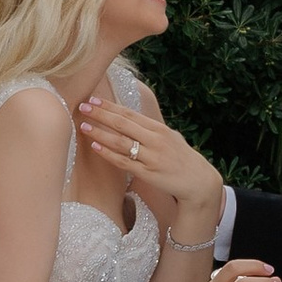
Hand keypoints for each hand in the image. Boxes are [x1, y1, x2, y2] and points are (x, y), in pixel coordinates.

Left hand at [76, 93, 221, 225]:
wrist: (198, 182)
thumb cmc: (182, 159)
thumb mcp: (171, 138)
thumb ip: (152, 130)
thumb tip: (133, 120)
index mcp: (159, 129)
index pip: (130, 114)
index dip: (110, 106)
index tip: (93, 99)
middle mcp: (155, 140)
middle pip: (122, 123)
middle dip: (100, 114)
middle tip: (82, 106)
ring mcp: (151, 157)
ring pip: (120, 142)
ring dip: (99, 132)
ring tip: (83, 125)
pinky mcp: (148, 173)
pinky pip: (123, 162)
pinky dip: (108, 153)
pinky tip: (96, 146)